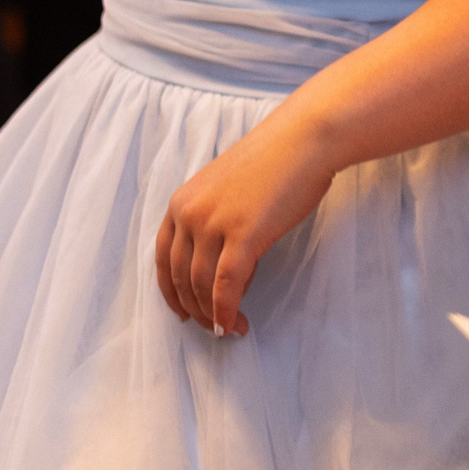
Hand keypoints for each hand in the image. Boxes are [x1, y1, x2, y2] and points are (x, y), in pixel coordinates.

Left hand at [153, 112, 336, 334]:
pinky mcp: (241, 235)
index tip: (183, 311)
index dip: (171, 291)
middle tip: (213, 327)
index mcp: (182, 202)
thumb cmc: (277, 162)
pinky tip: (233, 324)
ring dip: (213, 315)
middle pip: (181, 276)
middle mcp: (189, 213)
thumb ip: (219, 224)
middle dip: (195, 309)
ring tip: (229, 329)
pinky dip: (226, 310)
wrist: (304, 140)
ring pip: (202, 285)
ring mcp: (213, 224)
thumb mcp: (231, 192)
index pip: (164, 257)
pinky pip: (226, 285)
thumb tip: (228, 269)